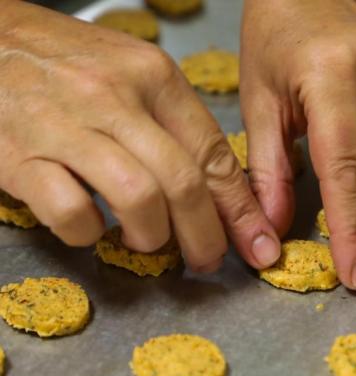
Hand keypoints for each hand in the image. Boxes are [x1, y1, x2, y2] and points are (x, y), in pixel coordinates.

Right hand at [0, 2, 280, 271]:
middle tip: (206, 258)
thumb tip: (221, 188)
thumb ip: (175, 125)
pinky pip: (71, 212)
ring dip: (152, 236)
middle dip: (205, 235)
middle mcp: (114, 97)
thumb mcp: (132, 75)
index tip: (256, 241)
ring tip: (147, 241)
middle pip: (183, 182)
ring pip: (137, 198)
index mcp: (153, 76)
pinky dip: (88, 233)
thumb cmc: (66, 63)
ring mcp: (64, 125)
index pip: (213, 153)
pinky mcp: (19, 155)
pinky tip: (89, 228)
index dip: (240, 208)